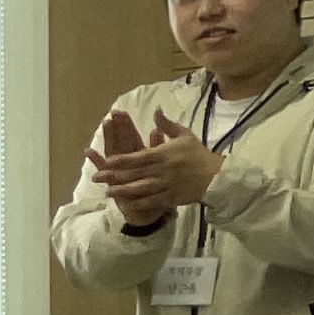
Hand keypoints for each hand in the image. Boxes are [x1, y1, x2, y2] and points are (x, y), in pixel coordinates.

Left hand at [91, 113, 219, 220]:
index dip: (121, 160)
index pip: (138, 157)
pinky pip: (151, 201)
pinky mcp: (171, 197)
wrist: (216, 176)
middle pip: (134, 173)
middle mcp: (162, 170)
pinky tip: (127, 203)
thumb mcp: (185, 135)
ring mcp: (166, 185)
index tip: (106, 161)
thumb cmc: (198, 154)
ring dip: (122, 191)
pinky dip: (138, 202)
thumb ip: (167, 124)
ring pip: (140, 188)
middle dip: (114, 176)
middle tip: (96, 178)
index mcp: (163, 154)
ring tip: (107, 191)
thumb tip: (155, 110)